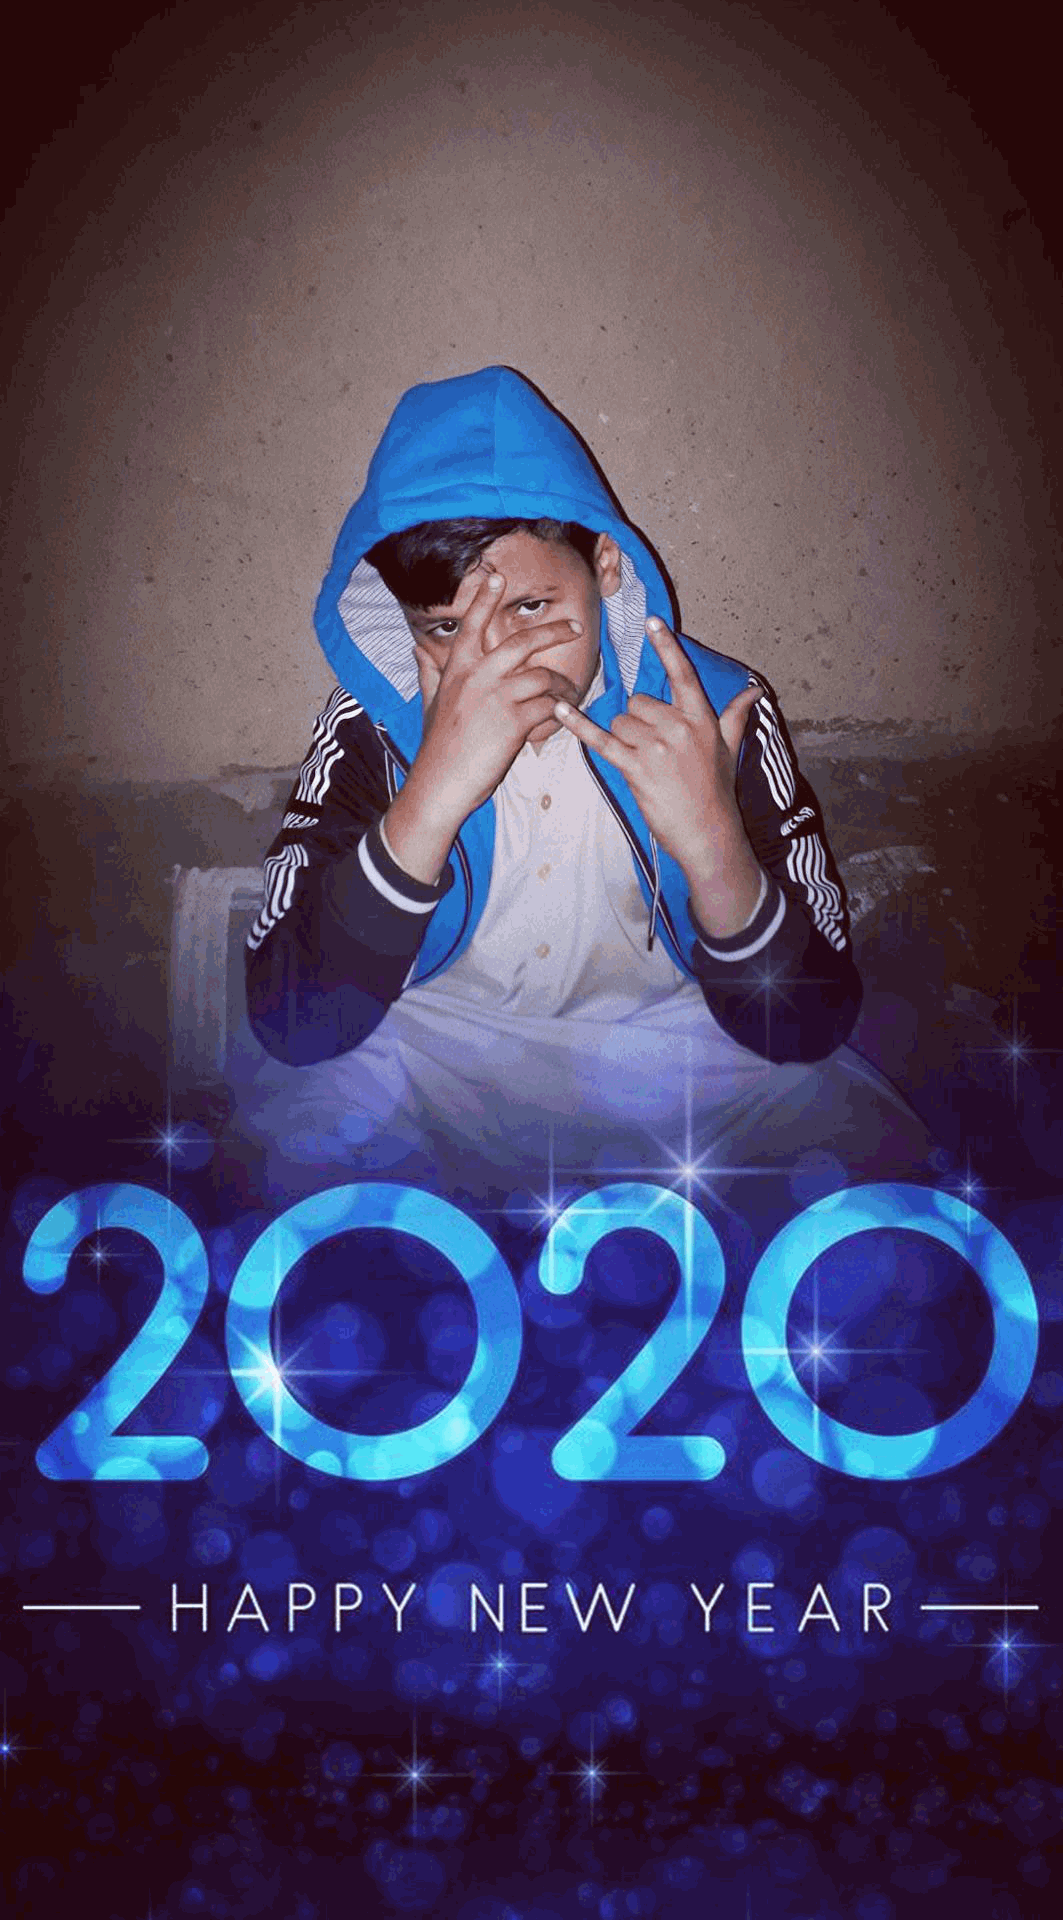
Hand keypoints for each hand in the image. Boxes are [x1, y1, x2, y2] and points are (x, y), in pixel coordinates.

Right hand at [383, 567, 583, 881]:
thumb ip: (429, 673)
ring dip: (563, 686)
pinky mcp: (514, 722)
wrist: (439, 784)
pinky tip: (564, 719)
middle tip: (575, 627)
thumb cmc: (437, 748)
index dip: (484, 599)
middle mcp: (476, 677)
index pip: (471, 625)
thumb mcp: (429, 704)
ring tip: (571, 695)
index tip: (495, 576)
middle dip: (553, 631)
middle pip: (521, 642)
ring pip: (543, 677)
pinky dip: (560, 713)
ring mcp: (496, 698)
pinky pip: (549, 707)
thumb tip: (417, 647)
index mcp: (456, 671)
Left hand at [554, 616, 766, 936]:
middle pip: (638, 702)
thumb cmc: (717, 790)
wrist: (707, 831)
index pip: (682, 674)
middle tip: (652, 749)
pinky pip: (600, 740)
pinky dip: (578, 725)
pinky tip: (560, 709)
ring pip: (620, 721)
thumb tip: (754, 690)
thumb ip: (735, 714)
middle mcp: (678, 727)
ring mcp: (655, 747)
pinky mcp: (635, 768)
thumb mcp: (730, 748)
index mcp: (701, 718)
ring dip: (623, 738)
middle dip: (638, 721)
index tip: (652, 621)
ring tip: (643, 763)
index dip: (666, 646)